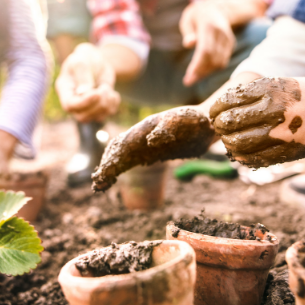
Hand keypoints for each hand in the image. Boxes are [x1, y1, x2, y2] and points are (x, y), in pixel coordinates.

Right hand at [55, 43, 119, 122]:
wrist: (97, 59)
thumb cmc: (86, 58)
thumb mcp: (82, 61)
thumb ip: (82, 75)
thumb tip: (82, 93)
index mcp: (64, 90)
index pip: (70, 105)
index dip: (84, 103)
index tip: (97, 93)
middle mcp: (73, 101)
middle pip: (82, 116)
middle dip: (97, 104)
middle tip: (104, 88)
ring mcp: (86, 107)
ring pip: (96, 117)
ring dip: (107, 103)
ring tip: (107, 87)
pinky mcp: (98, 107)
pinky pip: (108, 113)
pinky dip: (113, 103)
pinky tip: (111, 92)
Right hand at [92, 106, 215, 190]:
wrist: (206, 123)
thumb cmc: (194, 120)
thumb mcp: (181, 121)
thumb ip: (166, 129)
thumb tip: (150, 140)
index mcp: (145, 128)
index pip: (123, 145)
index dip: (113, 158)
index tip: (104, 173)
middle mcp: (141, 137)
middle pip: (118, 151)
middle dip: (107, 166)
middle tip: (98, 184)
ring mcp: (145, 145)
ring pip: (122, 157)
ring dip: (110, 169)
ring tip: (101, 185)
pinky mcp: (152, 153)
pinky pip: (132, 161)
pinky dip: (120, 169)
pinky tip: (113, 179)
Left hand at [180, 0, 235, 86]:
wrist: (215, 8)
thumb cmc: (196, 17)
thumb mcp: (187, 20)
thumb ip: (188, 32)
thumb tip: (188, 44)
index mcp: (209, 26)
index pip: (205, 50)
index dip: (197, 65)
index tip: (188, 77)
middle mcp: (221, 33)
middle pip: (213, 58)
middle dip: (200, 72)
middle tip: (188, 81)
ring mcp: (228, 38)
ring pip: (219, 62)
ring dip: (206, 72)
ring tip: (193, 77)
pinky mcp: (231, 44)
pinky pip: (223, 61)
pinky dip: (213, 68)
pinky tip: (202, 71)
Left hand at [209, 77, 304, 167]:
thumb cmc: (304, 94)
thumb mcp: (278, 84)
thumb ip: (251, 95)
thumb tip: (218, 112)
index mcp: (270, 90)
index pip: (228, 102)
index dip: (216, 110)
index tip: (216, 113)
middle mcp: (275, 112)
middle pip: (230, 124)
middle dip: (220, 127)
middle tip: (220, 127)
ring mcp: (282, 134)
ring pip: (239, 144)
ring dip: (229, 143)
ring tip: (230, 139)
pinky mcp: (289, 152)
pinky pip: (255, 160)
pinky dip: (243, 157)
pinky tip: (241, 152)